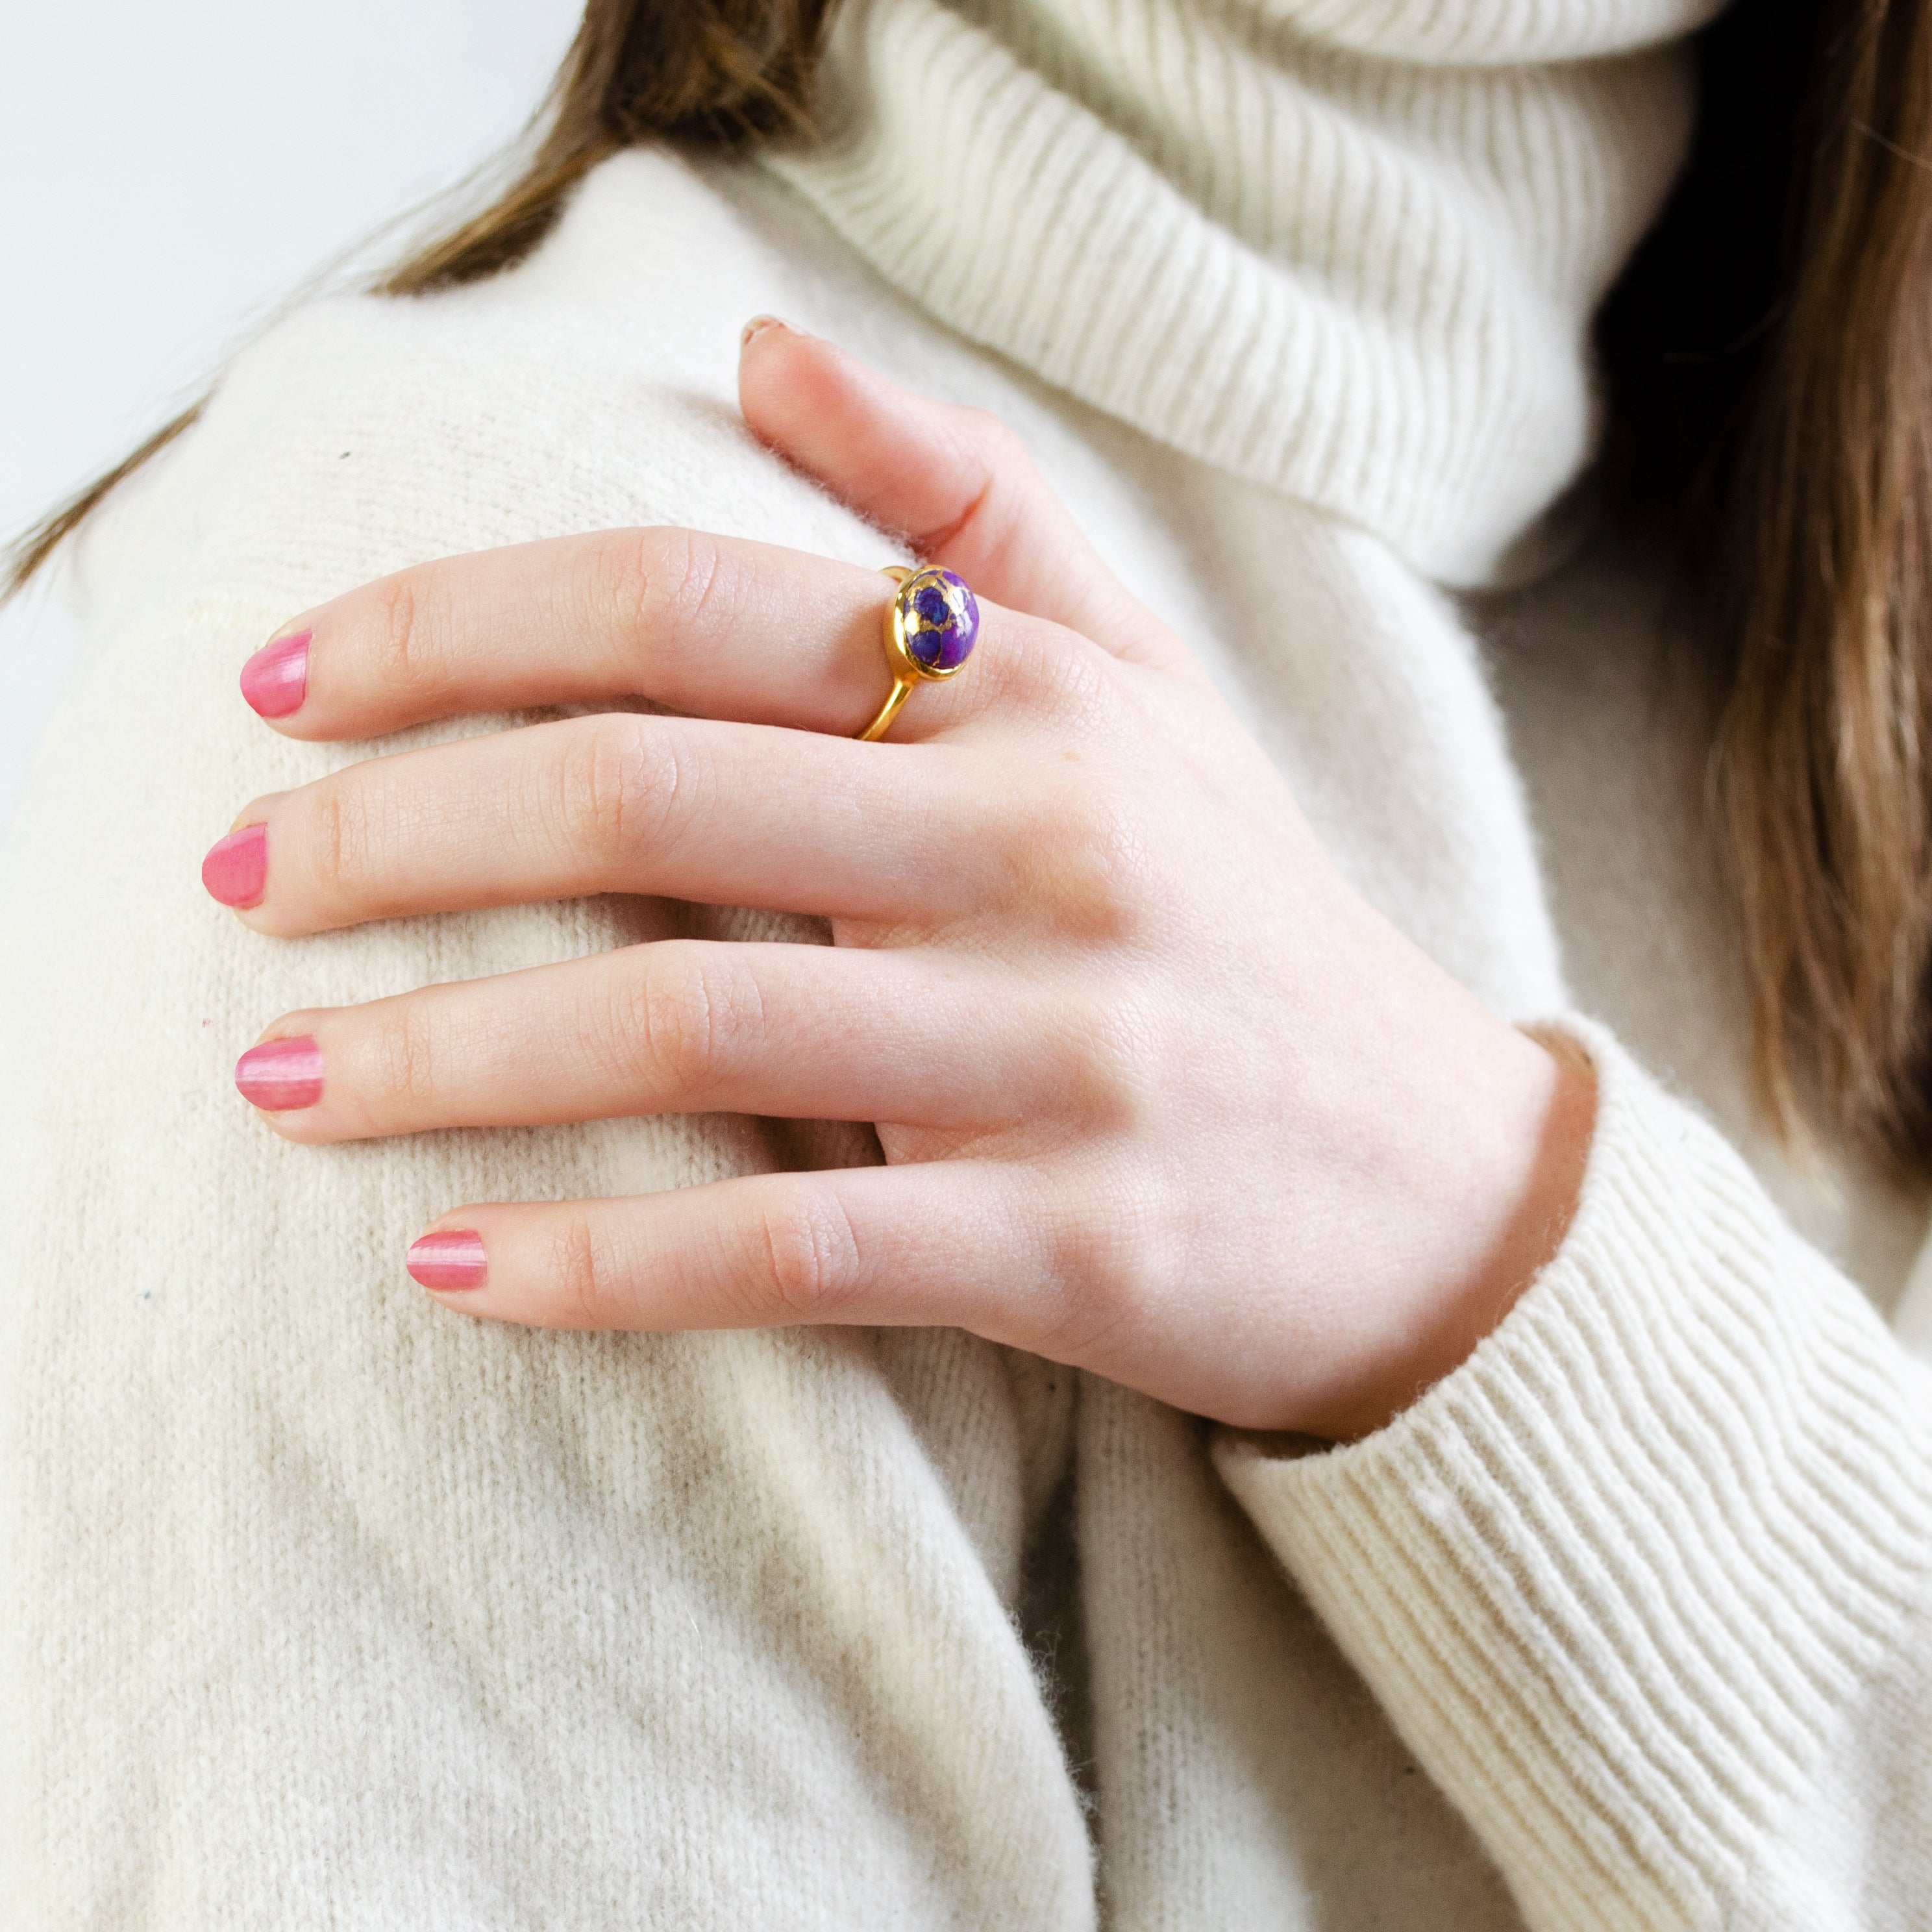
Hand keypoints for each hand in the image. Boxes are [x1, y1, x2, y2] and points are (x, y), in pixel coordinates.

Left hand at [206, 320, 1592, 1439]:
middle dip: (395, 834)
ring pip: (693, 1025)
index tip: (287, 682)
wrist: (1448, 1189)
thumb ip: (971, 505)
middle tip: (235, 879)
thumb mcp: (1151, 685)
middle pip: (649, 796)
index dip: (456, 627)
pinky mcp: (1070, 1243)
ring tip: (282, 1084)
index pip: (689, 604)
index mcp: (1038, 696)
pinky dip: (605, 1265)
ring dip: (450, 1054)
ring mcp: (1062, 1050)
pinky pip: (791, 1248)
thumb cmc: (1257, 925)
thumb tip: (770, 346)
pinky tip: (456, 1266)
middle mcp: (1048, 845)